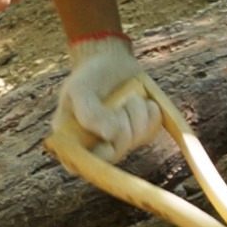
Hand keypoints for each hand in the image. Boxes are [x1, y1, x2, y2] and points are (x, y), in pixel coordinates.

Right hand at [60, 35, 164, 161]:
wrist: (109, 61)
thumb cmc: (89, 77)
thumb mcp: (80, 89)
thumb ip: (89, 113)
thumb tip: (111, 136)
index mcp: (72, 141)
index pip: (83, 166)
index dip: (100, 154)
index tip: (109, 135)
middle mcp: (96, 146)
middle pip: (116, 152)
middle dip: (121, 123)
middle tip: (119, 103)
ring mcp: (120, 141)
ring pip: (137, 138)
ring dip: (136, 112)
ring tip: (128, 97)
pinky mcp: (140, 133)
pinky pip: (153, 129)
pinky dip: (151, 112)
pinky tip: (141, 101)